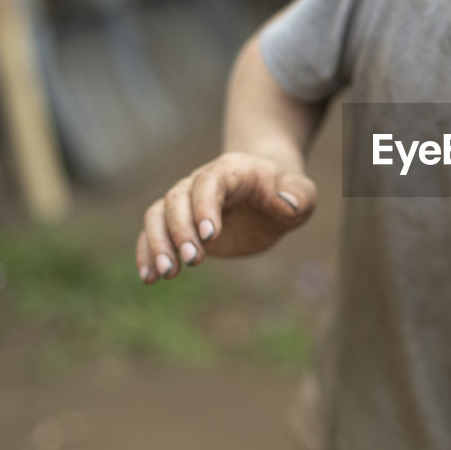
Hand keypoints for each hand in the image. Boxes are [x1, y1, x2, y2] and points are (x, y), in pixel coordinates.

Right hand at [136, 152, 316, 282]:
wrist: (269, 193)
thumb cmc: (287, 192)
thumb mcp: (303, 193)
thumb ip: (298, 196)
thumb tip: (285, 204)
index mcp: (232, 171)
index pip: (209, 182)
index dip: (205, 206)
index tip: (210, 236)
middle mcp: (201, 182)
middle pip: (177, 199)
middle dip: (180, 230)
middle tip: (194, 261)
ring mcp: (187, 202)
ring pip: (158, 214)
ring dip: (158, 243)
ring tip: (168, 274)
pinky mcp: (180, 224)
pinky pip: (153, 232)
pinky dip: (147, 253)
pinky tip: (150, 278)